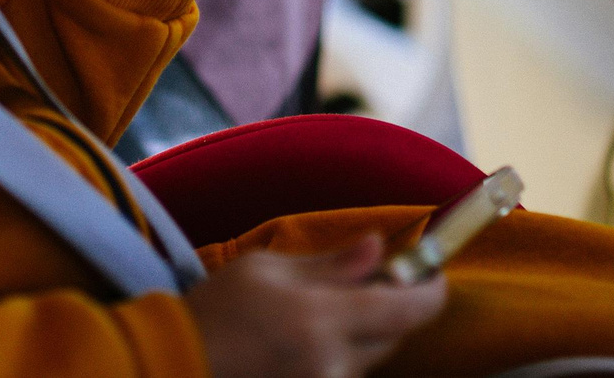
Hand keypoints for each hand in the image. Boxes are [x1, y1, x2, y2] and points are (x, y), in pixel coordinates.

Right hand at [188, 236, 445, 377]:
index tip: (433, 272)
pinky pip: (346, 372)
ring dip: (362, 332)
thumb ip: (331, 264)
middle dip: (392, 307)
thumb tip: (378, 247)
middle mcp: (334, 363)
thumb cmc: (217, 311)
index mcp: (323, 321)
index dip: (431, 291)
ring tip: (320, 312)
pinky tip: (307, 338)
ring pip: (370, 357)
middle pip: (395, 336)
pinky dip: (341, 352)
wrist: (180, 365)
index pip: (408, 311)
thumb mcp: (267, 270)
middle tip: (369, 280)